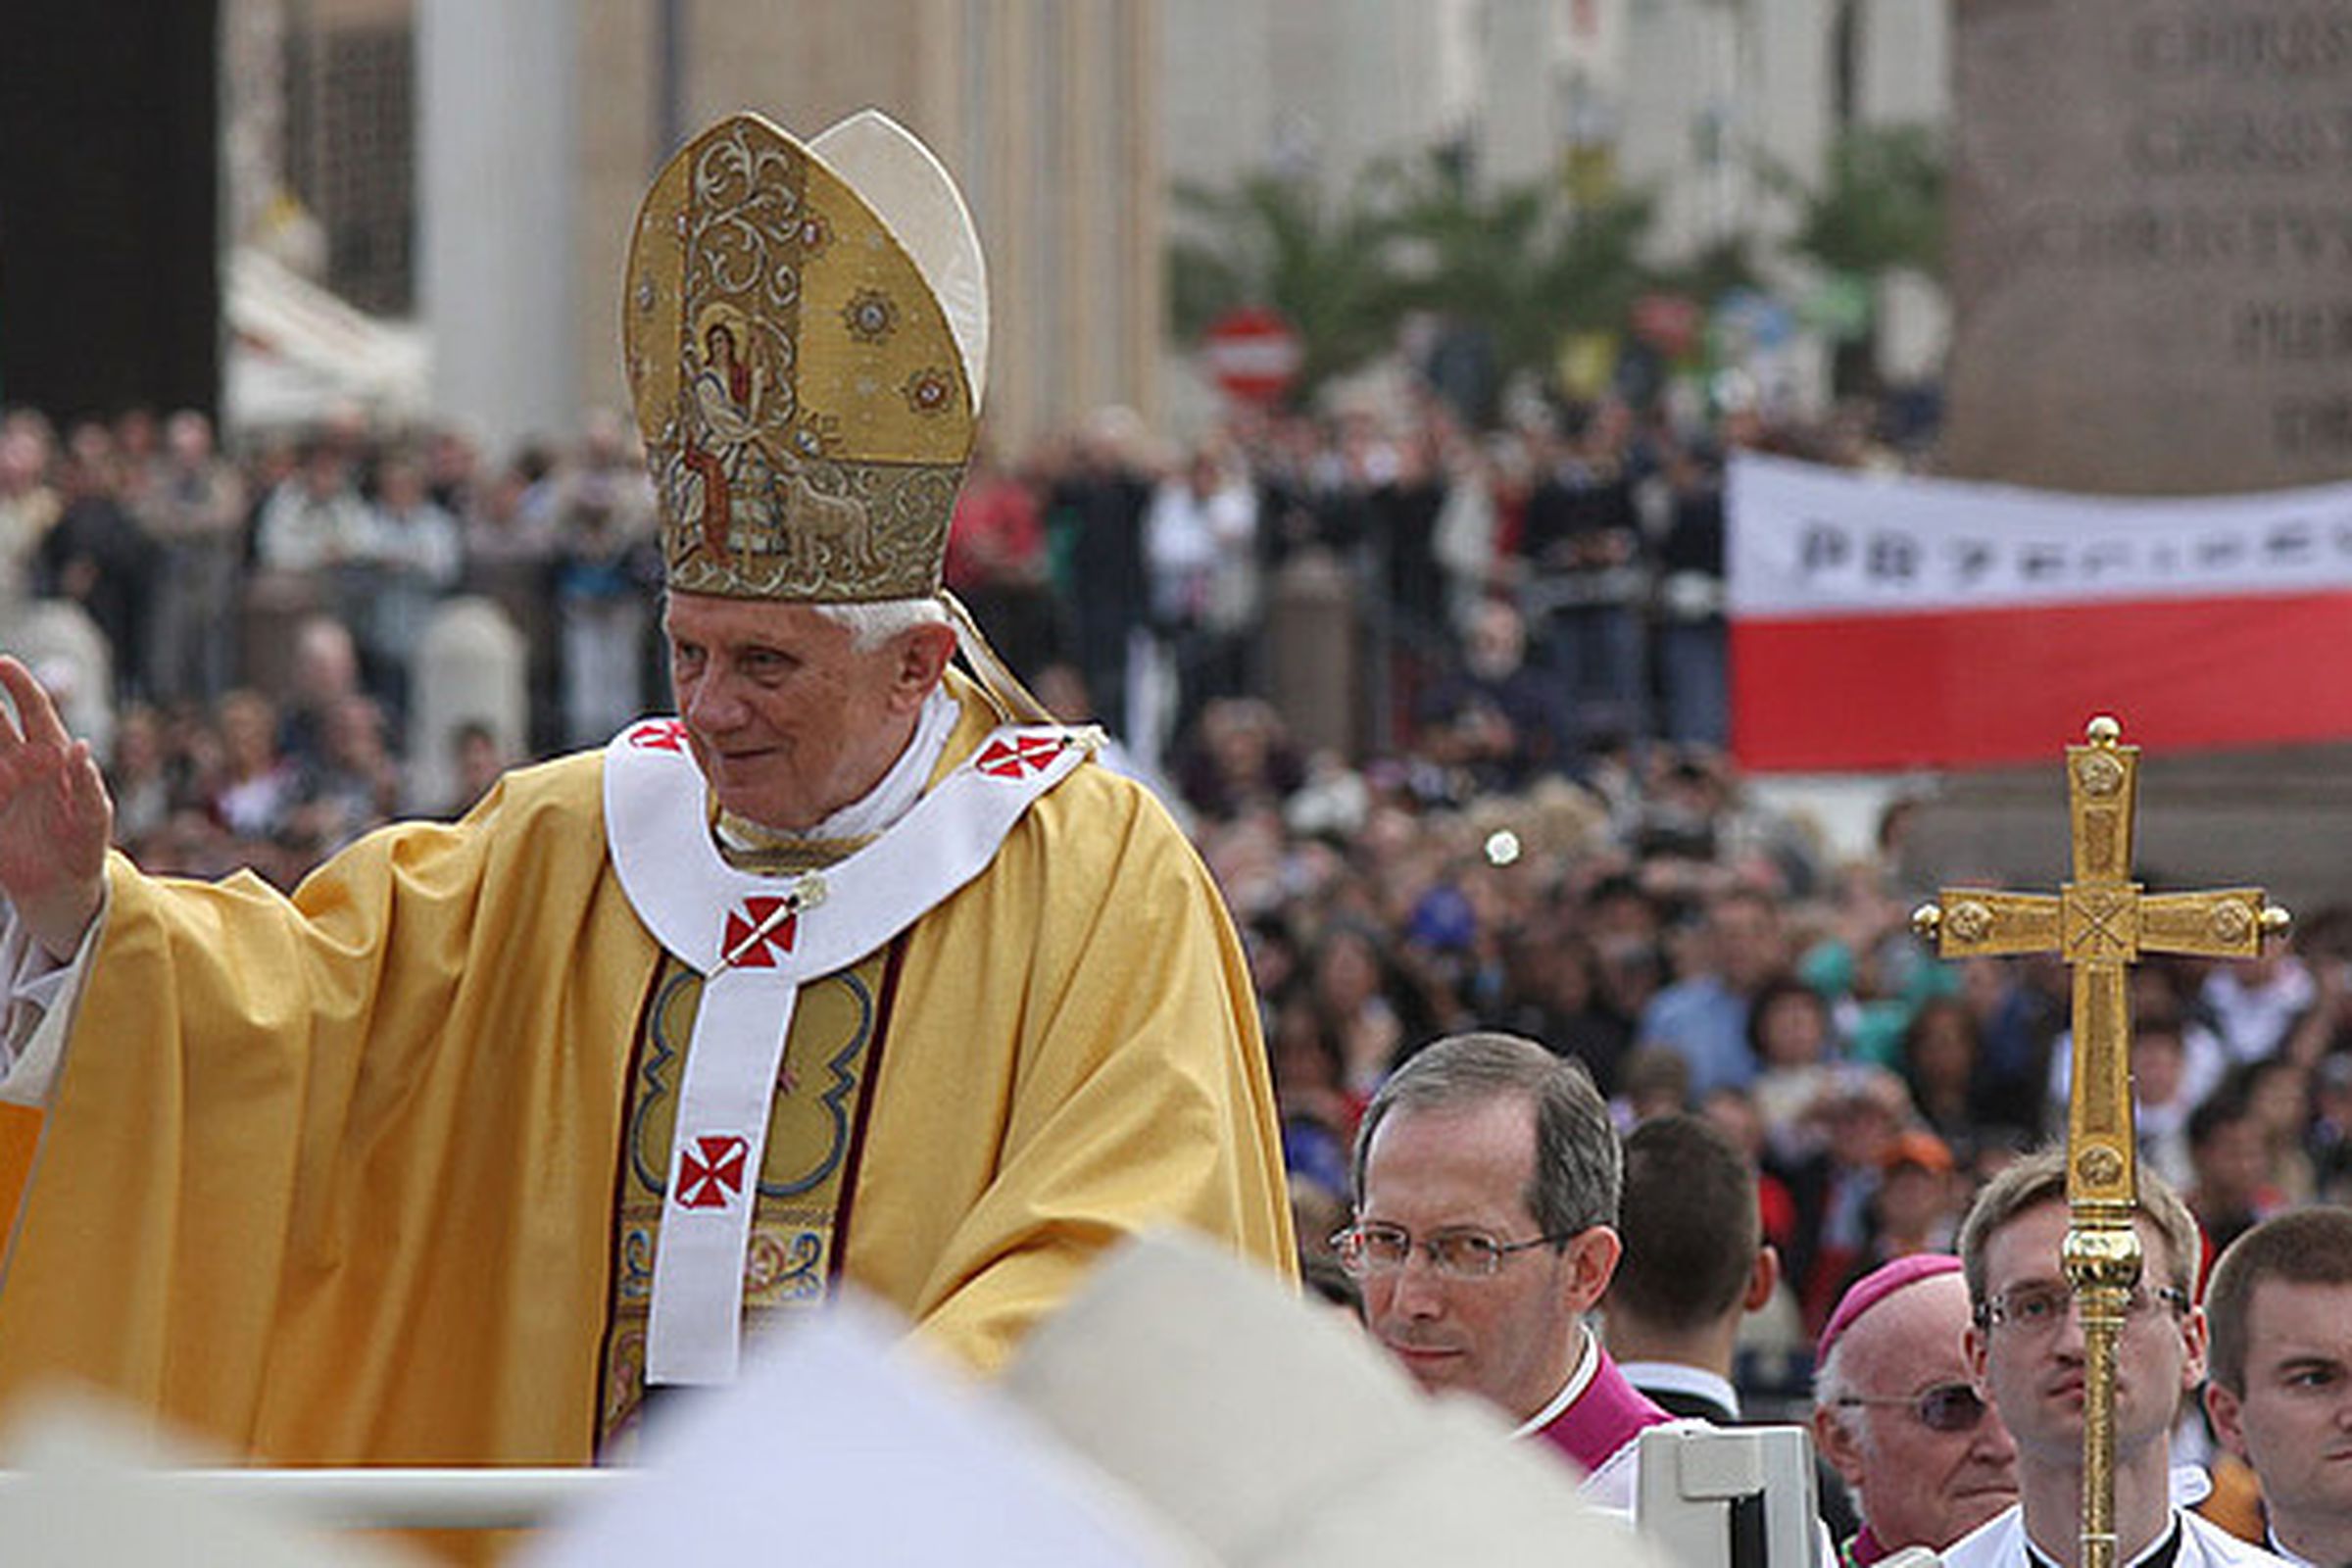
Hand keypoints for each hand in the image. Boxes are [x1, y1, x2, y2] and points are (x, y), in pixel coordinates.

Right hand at [0, 657, 111, 958]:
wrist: (61, 887)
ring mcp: (0, 783)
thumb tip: (80, 745)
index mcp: (53, 755)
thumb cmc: (85, 845)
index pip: (35, 710)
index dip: (19, 685)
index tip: (2, 663)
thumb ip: (88, 783)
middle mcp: (21, 761)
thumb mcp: (94, 817)